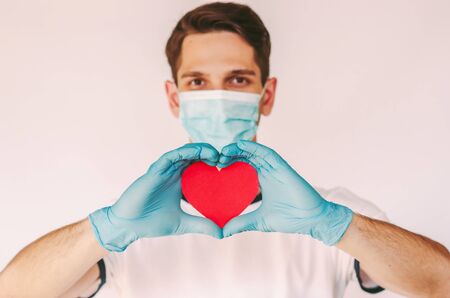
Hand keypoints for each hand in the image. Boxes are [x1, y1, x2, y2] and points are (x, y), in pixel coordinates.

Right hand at [88, 143, 222, 251]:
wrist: (129, 226)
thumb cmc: (152, 223)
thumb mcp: (183, 223)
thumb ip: (202, 225)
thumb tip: (222, 233)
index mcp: (180, 182)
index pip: (198, 167)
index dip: (212, 164)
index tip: (227, 168)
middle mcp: (172, 173)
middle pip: (194, 156)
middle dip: (209, 154)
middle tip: (224, 158)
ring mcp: (163, 170)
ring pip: (184, 153)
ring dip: (199, 150)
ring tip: (214, 153)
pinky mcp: (154, 170)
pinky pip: (170, 156)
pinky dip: (183, 152)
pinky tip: (195, 152)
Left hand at [218, 140, 352, 245]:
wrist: (311, 220)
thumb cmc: (290, 218)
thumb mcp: (259, 221)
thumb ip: (241, 223)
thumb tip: (222, 232)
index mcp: (262, 180)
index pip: (242, 165)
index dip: (229, 163)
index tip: (215, 167)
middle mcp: (267, 171)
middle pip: (246, 156)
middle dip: (231, 154)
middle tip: (216, 158)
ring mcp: (275, 168)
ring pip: (254, 152)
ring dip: (239, 149)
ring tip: (224, 151)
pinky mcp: (283, 167)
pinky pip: (266, 153)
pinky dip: (253, 147)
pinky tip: (240, 145)